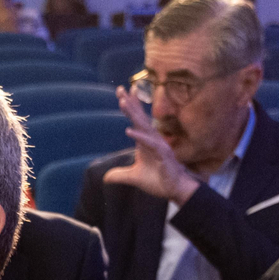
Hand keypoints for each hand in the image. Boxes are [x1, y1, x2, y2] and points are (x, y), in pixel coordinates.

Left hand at [102, 88, 200, 204]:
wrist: (173, 190)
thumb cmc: (158, 179)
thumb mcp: (134, 177)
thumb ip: (120, 175)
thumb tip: (105, 178)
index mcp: (145, 141)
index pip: (136, 119)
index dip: (130, 106)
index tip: (121, 92)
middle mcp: (152, 139)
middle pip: (139, 118)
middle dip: (130, 103)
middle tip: (119, 89)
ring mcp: (158, 145)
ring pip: (144, 126)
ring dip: (133, 114)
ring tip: (122, 103)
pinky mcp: (162, 154)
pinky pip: (150, 144)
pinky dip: (139, 137)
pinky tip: (128, 131)